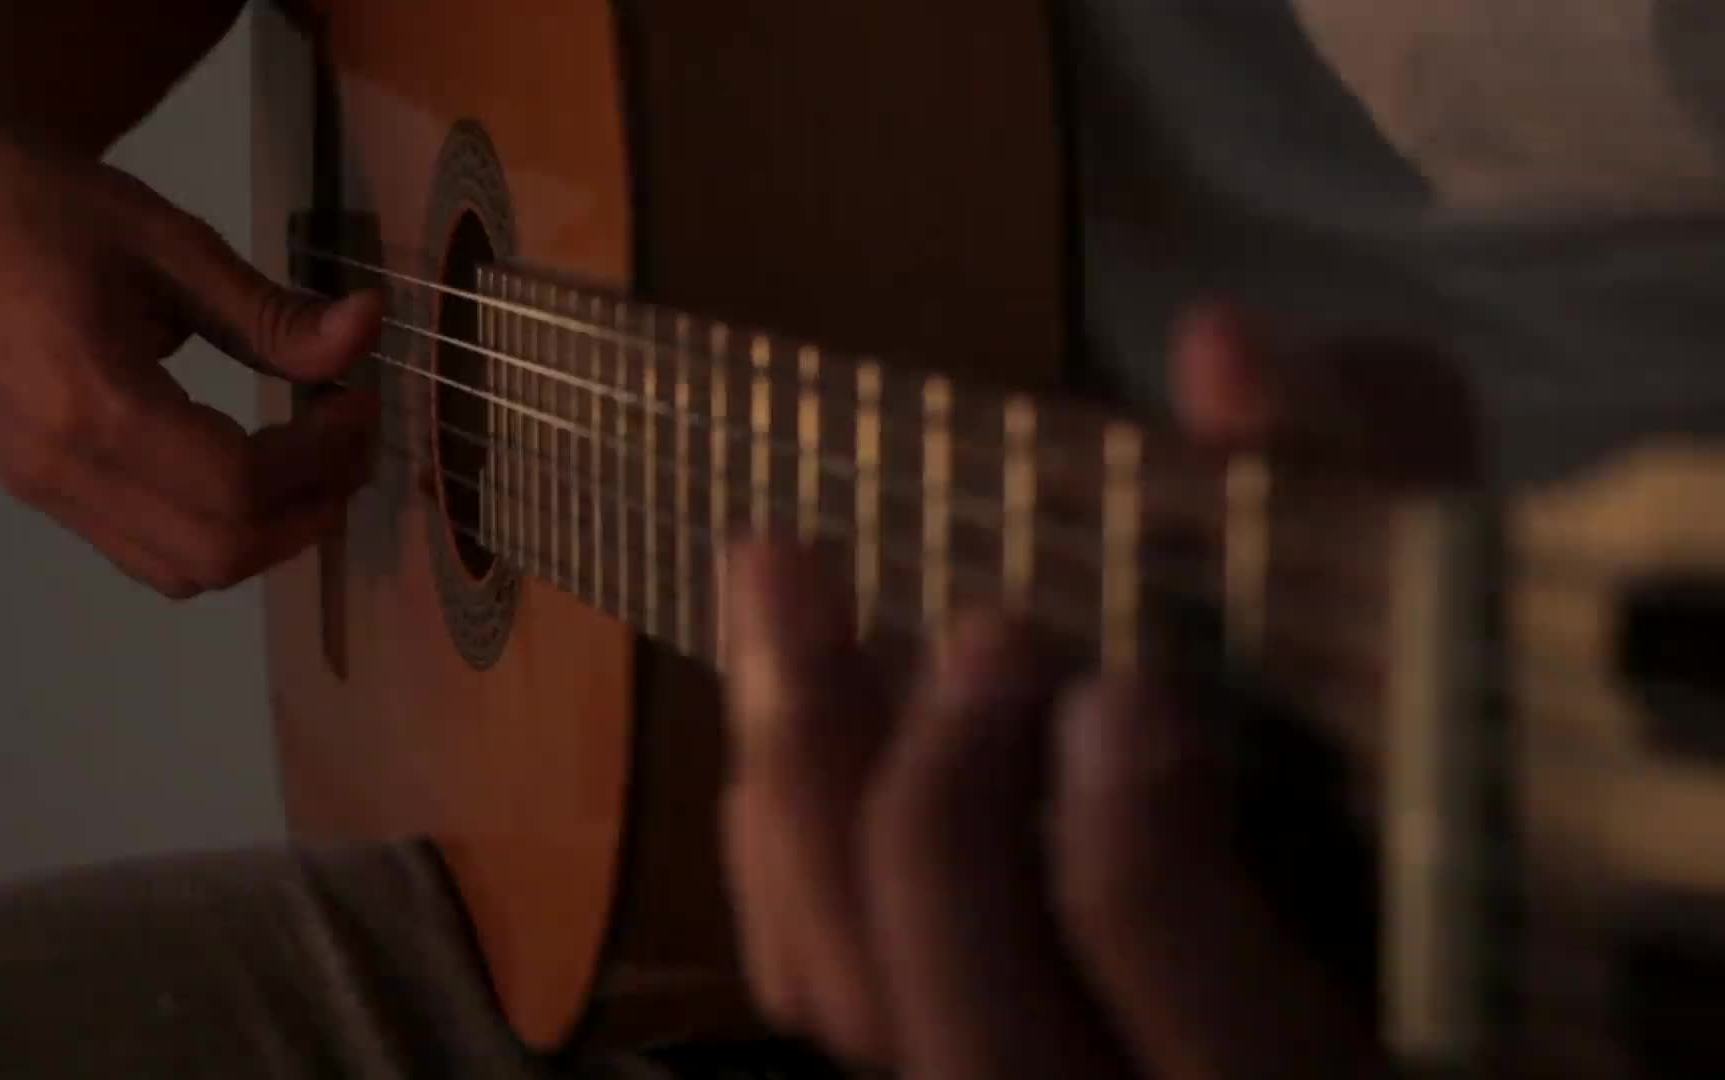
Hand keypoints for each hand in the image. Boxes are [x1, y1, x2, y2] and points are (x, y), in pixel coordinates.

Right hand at [0, 94, 381, 597]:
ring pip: (186, 571)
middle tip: (353, 440)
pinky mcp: (41, 490)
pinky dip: (221, 534)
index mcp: (90, 402)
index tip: (361, 401)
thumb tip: (371, 328)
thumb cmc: (56, 210)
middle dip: (311, 507)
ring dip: (271, 534)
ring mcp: (43, 488)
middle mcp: (60, 467)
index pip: (240, 483)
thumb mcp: (176, 246)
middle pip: (220, 549)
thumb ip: (273, 312)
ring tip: (317, 461)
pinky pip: (148, 554)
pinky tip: (258, 473)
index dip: (323, 458)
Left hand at [717, 303, 1470, 1076]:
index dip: (1144, 880)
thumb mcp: (1435, 599)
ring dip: (805, 792)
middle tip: (972, 624)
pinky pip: (817, 981)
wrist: (1361, 834)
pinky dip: (779, 841)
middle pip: (985, 1043)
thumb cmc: (1423, 720)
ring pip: (869, 1012)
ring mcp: (1042, 1070)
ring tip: (787, 574)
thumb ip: (1367, 481)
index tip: (1117, 684)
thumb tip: (1224, 356)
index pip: (1224, 1051)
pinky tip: (786, 695)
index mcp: (1334, 1060)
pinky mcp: (950, 1015)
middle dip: (941, 819)